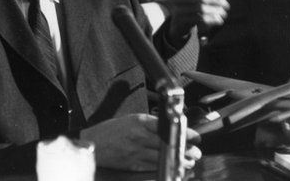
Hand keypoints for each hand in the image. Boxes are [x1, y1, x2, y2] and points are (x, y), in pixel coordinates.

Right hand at [80, 114, 201, 170]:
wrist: (93, 143)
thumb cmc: (111, 130)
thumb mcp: (131, 120)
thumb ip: (149, 124)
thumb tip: (170, 128)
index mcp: (139, 122)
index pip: (167, 127)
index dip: (184, 133)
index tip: (196, 137)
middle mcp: (138, 136)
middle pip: (168, 144)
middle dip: (185, 150)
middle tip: (196, 152)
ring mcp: (135, 151)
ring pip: (163, 157)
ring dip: (179, 161)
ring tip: (189, 162)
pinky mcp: (132, 165)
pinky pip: (153, 168)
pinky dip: (165, 168)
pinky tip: (173, 169)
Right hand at [158, 0, 229, 41]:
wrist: (177, 26)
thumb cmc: (190, 9)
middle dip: (216, 1)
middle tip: (227, 6)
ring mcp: (177, 9)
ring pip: (200, 8)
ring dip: (215, 10)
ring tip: (224, 13)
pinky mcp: (181, 21)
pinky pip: (199, 19)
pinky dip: (212, 20)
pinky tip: (219, 20)